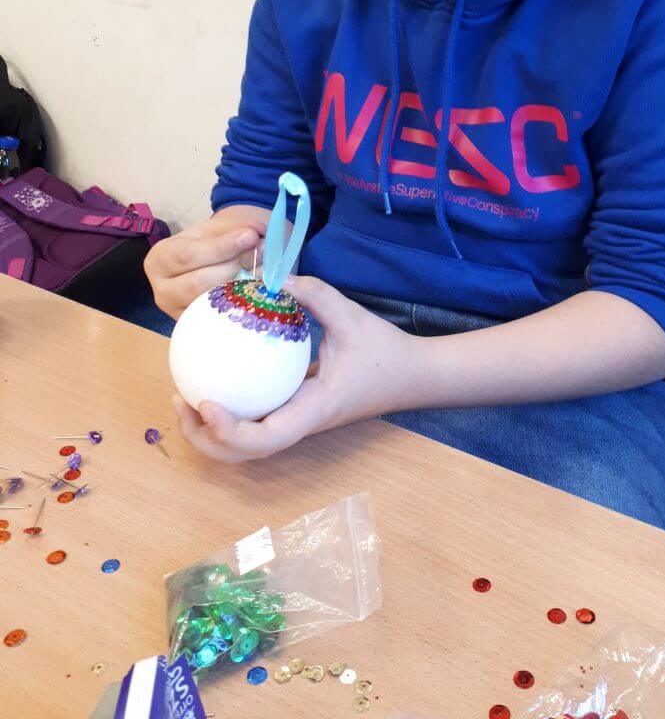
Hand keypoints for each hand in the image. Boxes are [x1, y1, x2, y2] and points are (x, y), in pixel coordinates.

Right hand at [144, 205, 269, 318]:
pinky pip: (222, 318)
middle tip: (264, 251)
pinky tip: (260, 289)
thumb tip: (256, 240)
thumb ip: (238, 230)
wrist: (216, 261)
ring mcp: (178, 313)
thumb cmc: (215, 242)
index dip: (220, 247)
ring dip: (242, 285)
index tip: (250, 236)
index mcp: (160, 259)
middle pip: (198, 282)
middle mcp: (163, 290)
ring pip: (212, 303)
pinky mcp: (196, 327)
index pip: (187, 255)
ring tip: (265, 268)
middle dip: (234, 266)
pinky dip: (244, 303)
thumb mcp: (222, 228)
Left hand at [172, 277, 424, 461]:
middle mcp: (300, 423)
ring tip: (186, 393)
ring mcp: (297, 420)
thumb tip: (268, 278)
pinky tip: (216, 374)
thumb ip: (313, 294)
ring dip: (210, 428)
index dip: (229, 431)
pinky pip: (257, 416)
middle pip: (242, 453)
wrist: (415, 376)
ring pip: (245, 442)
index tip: (206, 402)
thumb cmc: (386, 351)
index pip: (265, 439)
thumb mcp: (351, 316)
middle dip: (204, 436)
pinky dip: (231, 406)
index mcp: (313, 411)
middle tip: (181, 397)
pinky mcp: (297, 409)